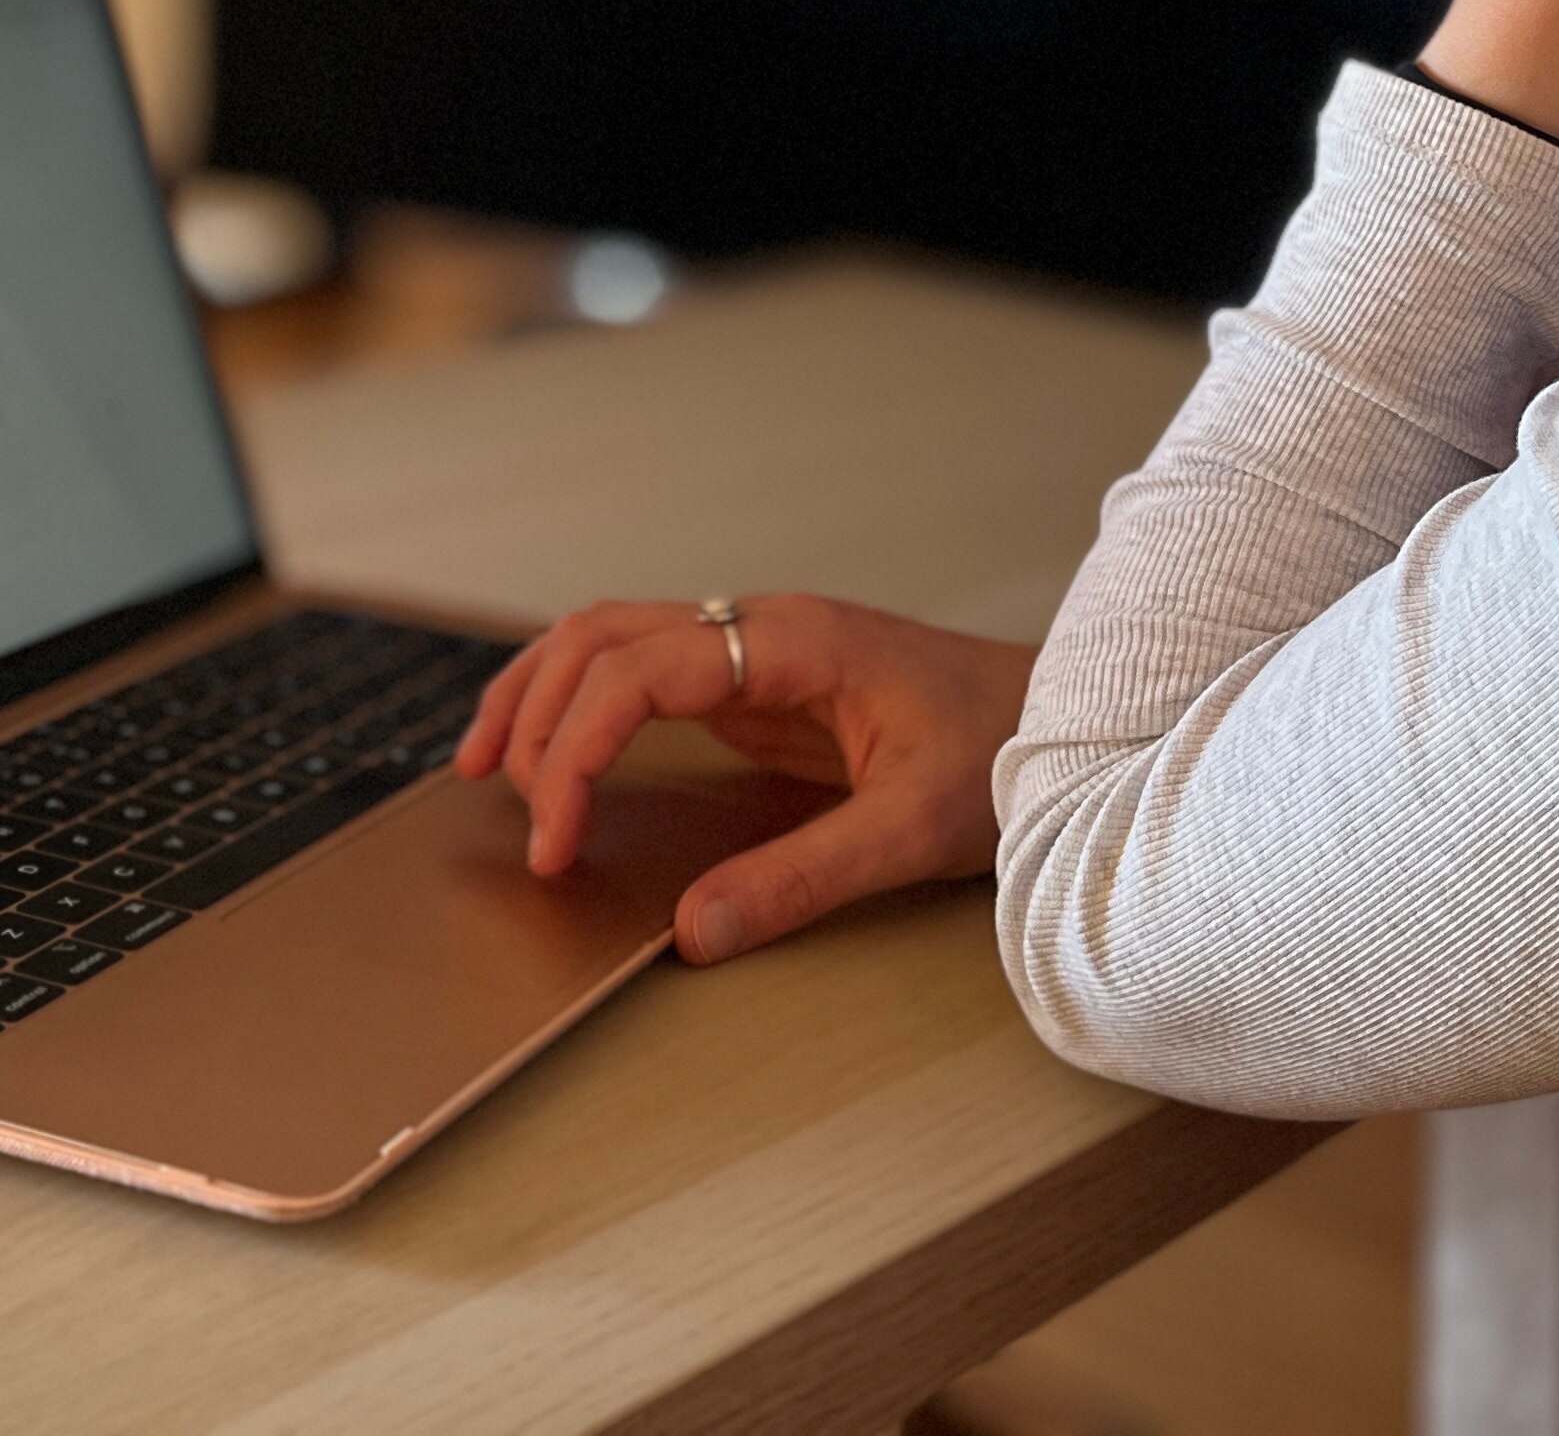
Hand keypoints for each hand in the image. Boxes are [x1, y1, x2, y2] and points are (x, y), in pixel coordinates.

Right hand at [453, 596, 1036, 962]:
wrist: (1070, 719)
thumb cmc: (1010, 753)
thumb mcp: (916, 829)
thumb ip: (805, 879)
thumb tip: (693, 931)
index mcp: (793, 642)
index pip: (637, 673)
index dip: (576, 753)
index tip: (557, 844)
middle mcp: (761, 627)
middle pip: (601, 635)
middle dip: (533, 714)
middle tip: (513, 814)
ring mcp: (757, 647)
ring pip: (611, 640)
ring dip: (541, 695)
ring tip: (488, 771)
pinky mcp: (761, 683)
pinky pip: (645, 675)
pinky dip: (583, 706)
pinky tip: (559, 756)